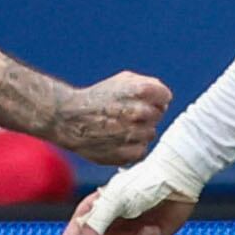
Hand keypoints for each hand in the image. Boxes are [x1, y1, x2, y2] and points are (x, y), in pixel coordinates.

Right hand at [53, 69, 170, 163]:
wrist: (68, 119)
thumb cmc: (98, 98)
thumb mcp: (123, 80)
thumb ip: (149, 85)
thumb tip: (164, 100)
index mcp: (141, 90)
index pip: (165, 97)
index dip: (153, 99)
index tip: (139, 100)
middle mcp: (140, 112)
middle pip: (158, 116)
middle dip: (146, 115)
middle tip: (124, 115)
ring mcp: (135, 135)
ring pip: (150, 134)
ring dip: (138, 132)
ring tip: (118, 127)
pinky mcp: (128, 154)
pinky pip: (140, 151)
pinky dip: (131, 147)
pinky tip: (116, 140)